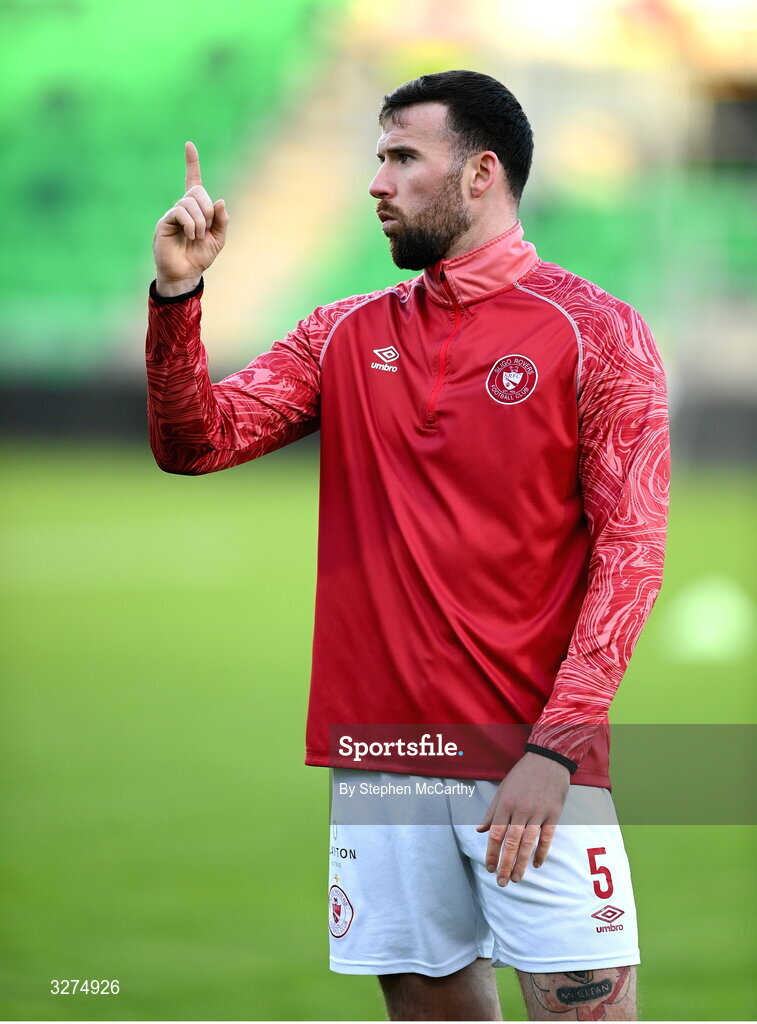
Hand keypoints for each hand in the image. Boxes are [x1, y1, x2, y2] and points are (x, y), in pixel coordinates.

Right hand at [153, 141, 228, 295]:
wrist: (186, 274)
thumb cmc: (200, 257)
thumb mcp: (218, 239)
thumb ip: (221, 221)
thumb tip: (220, 201)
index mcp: (197, 209)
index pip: (193, 181)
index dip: (192, 163)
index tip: (189, 144)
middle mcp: (183, 208)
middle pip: (197, 192)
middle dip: (207, 210)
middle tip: (206, 229)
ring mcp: (173, 214)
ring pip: (189, 202)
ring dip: (200, 221)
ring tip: (197, 237)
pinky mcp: (164, 222)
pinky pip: (180, 212)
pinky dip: (190, 224)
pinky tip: (191, 236)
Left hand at [476, 751, 568, 885]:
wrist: (548, 759)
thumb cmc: (522, 774)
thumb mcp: (503, 789)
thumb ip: (492, 812)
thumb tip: (479, 830)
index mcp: (506, 804)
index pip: (496, 834)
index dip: (492, 853)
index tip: (490, 868)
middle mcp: (521, 810)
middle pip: (511, 842)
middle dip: (506, 864)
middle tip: (502, 882)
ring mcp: (538, 812)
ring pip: (528, 843)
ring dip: (522, 863)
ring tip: (517, 879)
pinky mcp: (554, 813)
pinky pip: (547, 836)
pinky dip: (542, 852)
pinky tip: (536, 864)